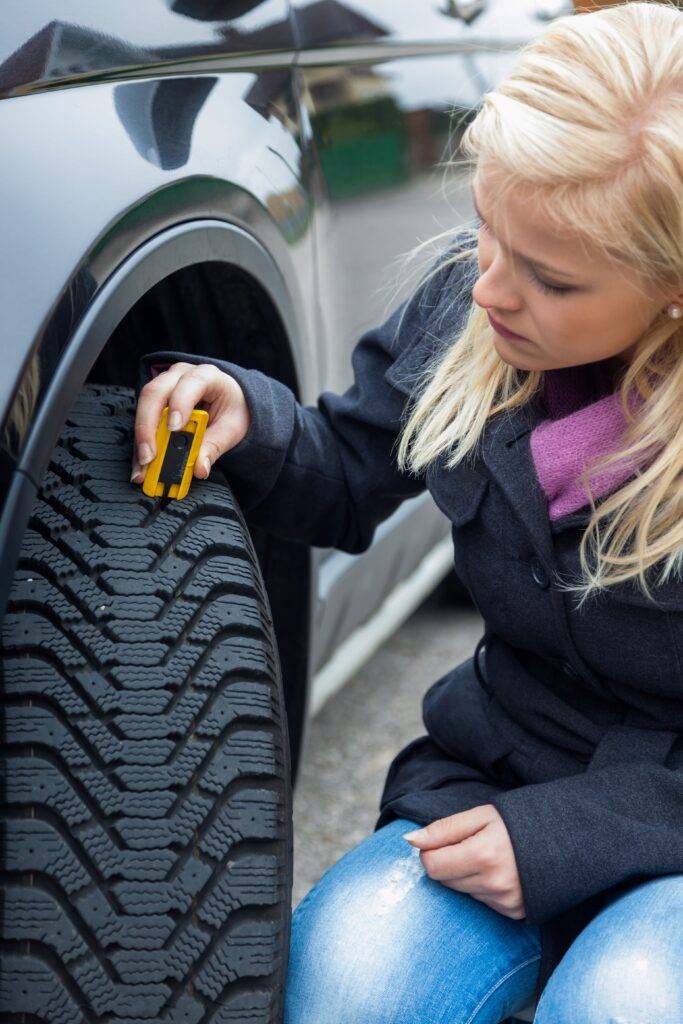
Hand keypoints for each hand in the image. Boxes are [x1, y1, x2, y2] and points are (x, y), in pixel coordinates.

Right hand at [130, 362, 250, 482]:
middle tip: (150, 456)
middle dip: (149, 426)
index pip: (190, 384)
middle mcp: (181, 375)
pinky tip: (141, 464)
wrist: (230, 399)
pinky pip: (142, 419)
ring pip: (144, 404)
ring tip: (144, 465)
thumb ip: (215, 446)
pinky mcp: (155, 400)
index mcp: (207, 376)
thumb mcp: (231, 428)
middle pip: (156, 393)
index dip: (180, 404)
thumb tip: (199, 467)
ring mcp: (165, 385)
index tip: (174, 428)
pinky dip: (141, 443)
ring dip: (141, 437)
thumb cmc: (231, 407)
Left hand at [403, 804, 525, 919]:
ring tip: (489, 856)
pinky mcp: (514, 913)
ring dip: (465, 875)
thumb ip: (444, 829)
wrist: (567, 839)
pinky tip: (500, 871)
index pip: (433, 866)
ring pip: (463, 892)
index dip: (429, 852)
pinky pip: (482, 901)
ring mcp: (506, 901)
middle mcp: (494, 884)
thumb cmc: (520, 820)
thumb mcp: (481, 815)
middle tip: (468, 844)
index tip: (440, 841)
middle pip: (445, 881)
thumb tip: (410, 840)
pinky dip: (482, 887)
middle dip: (447, 862)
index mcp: (483, 855)